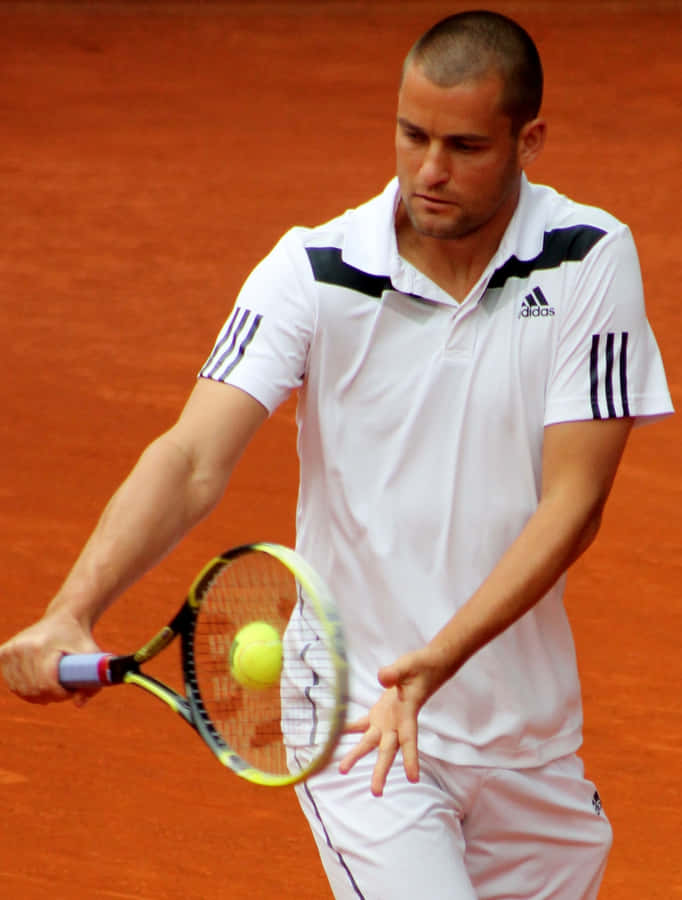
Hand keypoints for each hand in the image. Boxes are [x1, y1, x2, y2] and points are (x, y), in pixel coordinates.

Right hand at [0, 610, 100, 705]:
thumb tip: (79, 705)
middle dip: (50, 696)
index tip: (71, 692)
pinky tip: (37, 685)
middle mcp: (21, 648)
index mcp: (41, 646)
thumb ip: (93, 681)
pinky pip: (13, 683)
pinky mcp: (3, 654)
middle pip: (33, 689)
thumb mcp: (91, 655)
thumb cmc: (79, 637)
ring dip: (37, 696)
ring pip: (21, 690)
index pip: (46, 684)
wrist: (63, 617)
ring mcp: (10, 651)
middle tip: (64, 691)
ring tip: (53, 688)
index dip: (60, 694)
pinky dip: (25, 690)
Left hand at [338, 646, 446, 796]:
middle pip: (388, 750)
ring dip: (357, 754)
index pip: (410, 740)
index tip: (413, 779)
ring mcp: (386, 720)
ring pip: (370, 742)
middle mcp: (397, 723)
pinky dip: (348, 729)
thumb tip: (382, 678)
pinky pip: (361, 724)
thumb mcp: (409, 666)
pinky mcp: (378, 713)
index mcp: (408, 715)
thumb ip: (395, 673)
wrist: (425, 667)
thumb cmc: (420, 667)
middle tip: (376, 792)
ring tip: (342, 770)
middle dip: (381, 770)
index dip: (411, 758)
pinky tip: (334, 735)